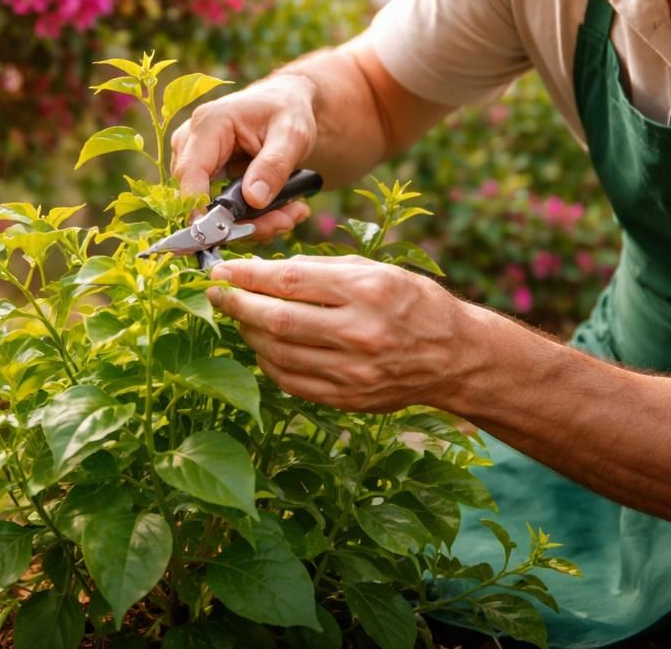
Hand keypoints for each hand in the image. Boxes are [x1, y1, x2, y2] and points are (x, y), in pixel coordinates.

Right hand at [170, 75, 317, 239]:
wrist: (284, 106)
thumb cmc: (286, 111)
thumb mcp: (292, 134)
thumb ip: (274, 165)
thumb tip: (253, 199)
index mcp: (209, 123)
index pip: (190, 171)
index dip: (199, 206)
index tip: (223, 233)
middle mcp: (191, 142)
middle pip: (200, 196)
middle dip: (241, 220)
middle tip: (285, 222)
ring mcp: (194, 160)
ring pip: (209, 208)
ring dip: (251, 222)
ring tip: (291, 215)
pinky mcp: (203, 177)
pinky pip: (218, 208)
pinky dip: (250, 218)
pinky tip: (281, 212)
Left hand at [207, 255, 465, 412]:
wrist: (456, 357)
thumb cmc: (414, 303)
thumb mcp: (376, 270)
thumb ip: (322, 270)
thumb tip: (265, 271)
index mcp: (367, 291)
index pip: (290, 280)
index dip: (246, 276)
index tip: (220, 271)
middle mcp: (359, 333)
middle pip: (277, 320)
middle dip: (236, 305)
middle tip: (214, 293)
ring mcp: (353, 372)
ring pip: (277, 354)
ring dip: (248, 334)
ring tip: (238, 317)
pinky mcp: (348, 399)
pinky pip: (290, 381)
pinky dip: (268, 362)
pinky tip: (264, 345)